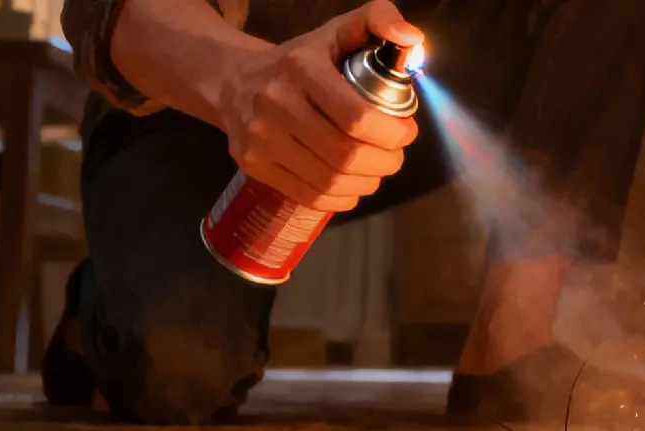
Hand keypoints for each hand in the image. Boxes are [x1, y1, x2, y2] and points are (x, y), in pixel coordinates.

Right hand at [217, 0, 422, 211]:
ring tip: (377, 170)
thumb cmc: (298, 60)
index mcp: (301, 68)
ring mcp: (260, 139)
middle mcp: (275, 104)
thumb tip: (412, 38)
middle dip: (385, 161)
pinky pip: (309, 196)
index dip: (392, 133)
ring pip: (330, 181)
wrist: (232, 80)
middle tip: (395, 156)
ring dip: (367, 182)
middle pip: (346, 155)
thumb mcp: (336, 31)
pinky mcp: (252, 165)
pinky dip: (341, 198)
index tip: (407, 131)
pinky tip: (353, 187)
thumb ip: (378, 19)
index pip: (357, 117)